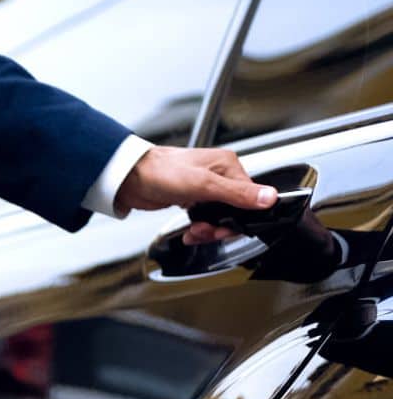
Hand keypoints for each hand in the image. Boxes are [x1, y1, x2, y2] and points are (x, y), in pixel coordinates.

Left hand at [115, 146, 277, 244]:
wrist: (131, 179)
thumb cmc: (162, 173)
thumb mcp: (203, 185)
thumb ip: (237, 193)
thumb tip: (269, 197)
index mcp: (228, 166)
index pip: (250, 198)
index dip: (238, 218)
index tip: (223, 228)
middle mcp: (219, 175)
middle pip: (235, 211)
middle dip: (220, 227)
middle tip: (205, 231)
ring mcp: (206, 188)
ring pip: (219, 218)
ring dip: (208, 230)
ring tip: (195, 232)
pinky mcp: (193, 199)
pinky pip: (205, 219)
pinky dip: (199, 229)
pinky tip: (190, 232)